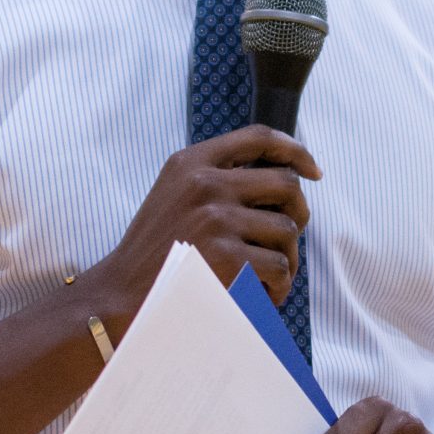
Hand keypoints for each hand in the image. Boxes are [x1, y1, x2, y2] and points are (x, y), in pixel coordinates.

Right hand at [79, 126, 321, 328]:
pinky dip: (278, 286)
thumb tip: (286, 179)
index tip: (313, 171)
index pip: (258, 137)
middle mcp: (205, 183)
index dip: (294, 150)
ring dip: (288, 259)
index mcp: (191, 163)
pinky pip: (278, 266)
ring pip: (287, 230)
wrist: (120, 296)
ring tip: (271, 278)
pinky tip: (263, 296)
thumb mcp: (175, 195)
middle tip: (290, 240)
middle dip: (299, 213)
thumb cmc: (155, 252)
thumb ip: (217, 178)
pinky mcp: (226, 256)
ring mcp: (216, 219)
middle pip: (286, 184)